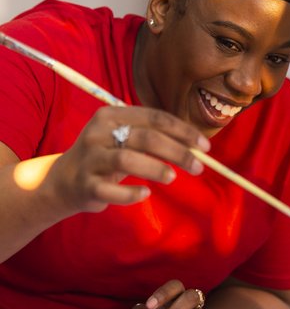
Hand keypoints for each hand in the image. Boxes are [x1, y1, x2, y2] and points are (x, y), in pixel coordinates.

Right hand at [48, 106, 208, 214]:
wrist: (64, 181)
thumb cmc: (107, 156)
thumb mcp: (126, 138)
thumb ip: (155, 137)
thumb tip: (197, 146)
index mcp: (112, 115)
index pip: (155, 117)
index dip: (184, 131)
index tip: (205, 146)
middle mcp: (99, 132)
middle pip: (146, 137)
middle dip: (177, 152)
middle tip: (198, 166)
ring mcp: (90, 158)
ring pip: (127, 159)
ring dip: (155, 168)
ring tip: (172, 177)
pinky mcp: (85, 184)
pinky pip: (110, 190)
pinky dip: (130, 193)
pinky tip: (145, 194)